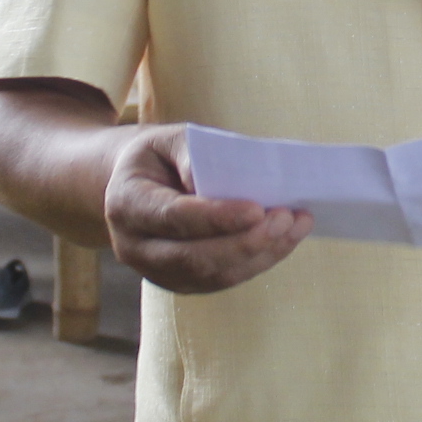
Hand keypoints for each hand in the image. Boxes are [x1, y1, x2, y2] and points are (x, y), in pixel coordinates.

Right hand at [103, 123, 311, 294]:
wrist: (135, 184)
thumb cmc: (158, 157)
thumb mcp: (167, 138)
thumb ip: (191, 153)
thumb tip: (220, 182)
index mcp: (126, 203)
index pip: (173, 217)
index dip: (216, 217)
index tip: (257, 210)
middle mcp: (134, 246)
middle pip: (194, 257)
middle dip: (245, 242)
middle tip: (286, 218)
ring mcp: (157, 271)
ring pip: (213, 275)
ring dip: (260, 254)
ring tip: (296, 226)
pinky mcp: (180, 283)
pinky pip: (222, 280)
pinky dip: (258, 261)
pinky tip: (285, 239)